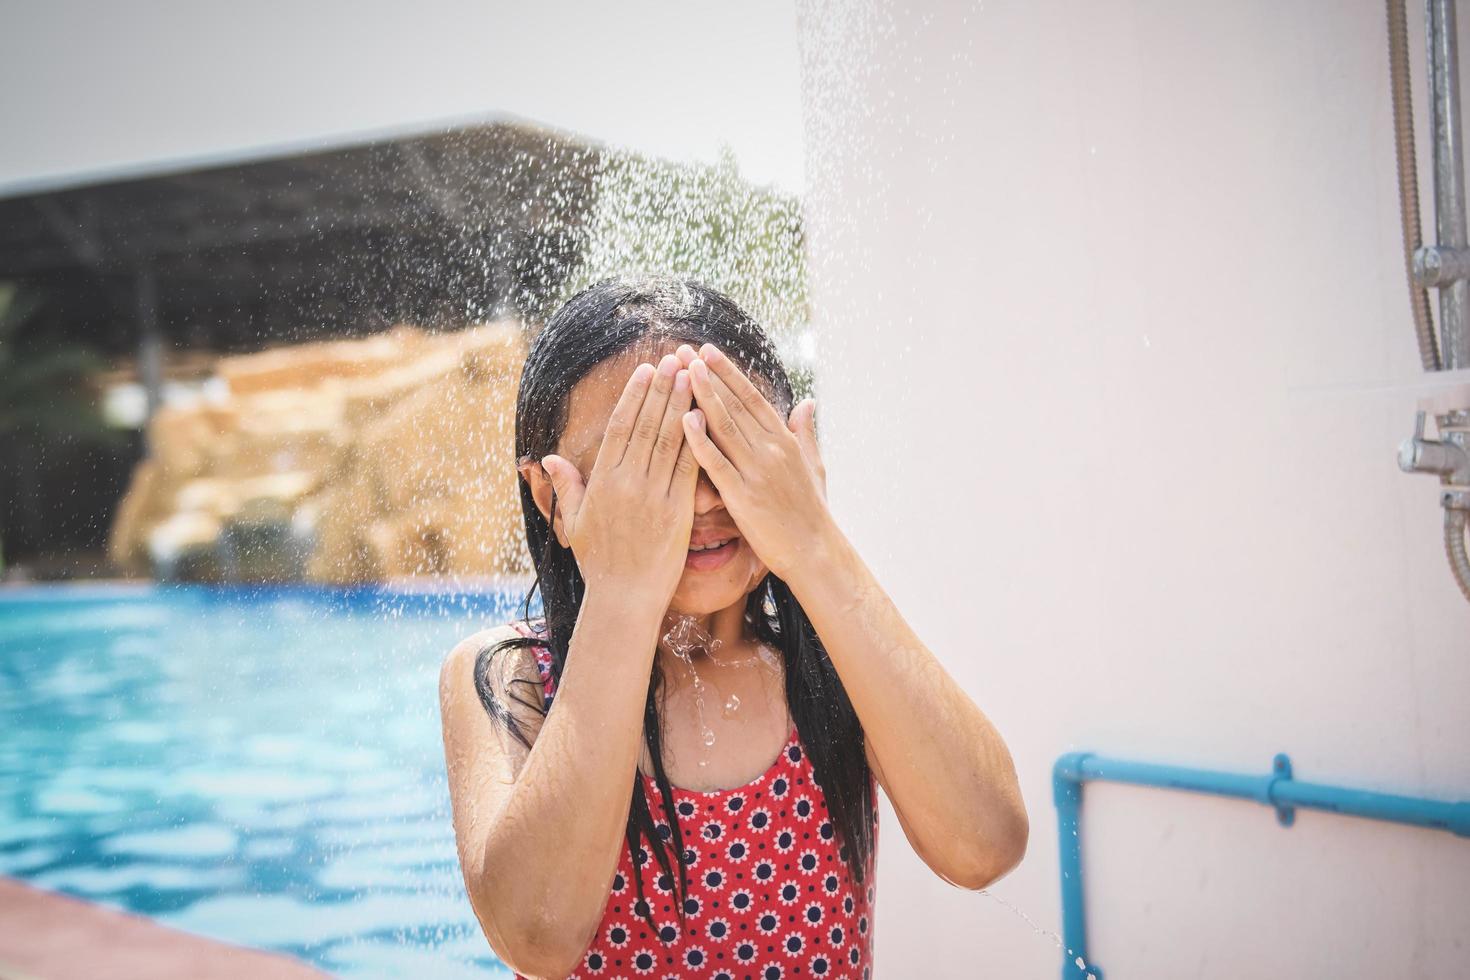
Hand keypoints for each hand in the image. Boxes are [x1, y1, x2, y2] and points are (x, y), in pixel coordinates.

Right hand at [540, 354, 698, 602]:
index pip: (621, 427)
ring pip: (670, 440)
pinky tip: (706, 416)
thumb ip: (565, 487)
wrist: (625, 598)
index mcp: (602, 481)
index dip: (635, 396)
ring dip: (682, 405)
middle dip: (662, 389)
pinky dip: (697, 440)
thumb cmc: (600, 563)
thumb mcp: (574, 523)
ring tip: (693, 377)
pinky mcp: (678, 511)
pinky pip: (689, 468)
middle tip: (676, 359)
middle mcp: (627, 483)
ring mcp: (654, 496)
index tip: (647, 371)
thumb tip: (547, 459)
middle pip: (647, 425)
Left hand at [675, 342, 831, 579]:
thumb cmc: (812, 510)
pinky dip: (700, 440)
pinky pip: (717, 463)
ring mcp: (756, 472)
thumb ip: (805, 432)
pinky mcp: (743, 496)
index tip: (708, 351)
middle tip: (685, 350)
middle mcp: (771, 450)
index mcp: (784, 441)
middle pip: (735, 404)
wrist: (814, 551)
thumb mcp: (814, 465)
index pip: (752, 397)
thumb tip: (807, 402)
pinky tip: (684, 419)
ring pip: (725, 426)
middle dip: (708, 375)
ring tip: (683, 371)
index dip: (728, 372)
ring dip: (702, 396)